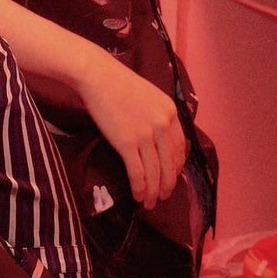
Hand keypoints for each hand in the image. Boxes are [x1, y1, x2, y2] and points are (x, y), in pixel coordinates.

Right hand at [77, 46, 186, 205]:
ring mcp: (146, 135)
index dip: (176, 167)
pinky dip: (140, 187)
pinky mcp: (127, 143)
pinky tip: (138, 196)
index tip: (171, 177)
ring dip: (154, 191)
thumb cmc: (116, 82)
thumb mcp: (148, 95)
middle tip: (163, 197)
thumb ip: (156, 115)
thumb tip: (155, 137)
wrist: (96, 75)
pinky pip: (138, 171)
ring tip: (150, 202)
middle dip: (167, 184)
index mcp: (170, 113)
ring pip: (155, 172)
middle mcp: (163, 125)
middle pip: (170, 164)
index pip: (180, 148)